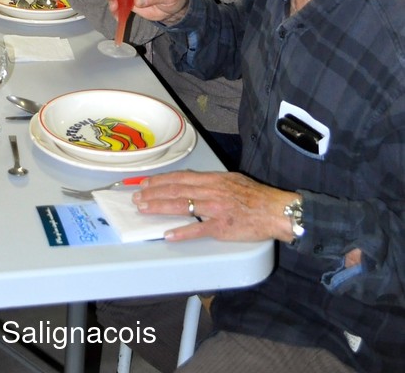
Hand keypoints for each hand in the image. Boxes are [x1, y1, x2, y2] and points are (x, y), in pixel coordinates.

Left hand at [132, 171, 300, 243]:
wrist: (276, 210)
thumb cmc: (256, 196)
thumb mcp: (232, 180)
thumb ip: (211, 182)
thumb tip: (192, 183)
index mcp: (213, 179)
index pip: (181, 178)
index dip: (161, 180)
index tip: (145, 183)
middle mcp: (211, 191)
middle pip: (176, 190)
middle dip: (154, 193)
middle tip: (137, 196)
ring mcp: (215, 209)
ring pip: (182, 206)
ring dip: (160, 207)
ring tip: (144, 209)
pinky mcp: (222, 227)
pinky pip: (198, 230)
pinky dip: (182, 232)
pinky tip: (168, 234)